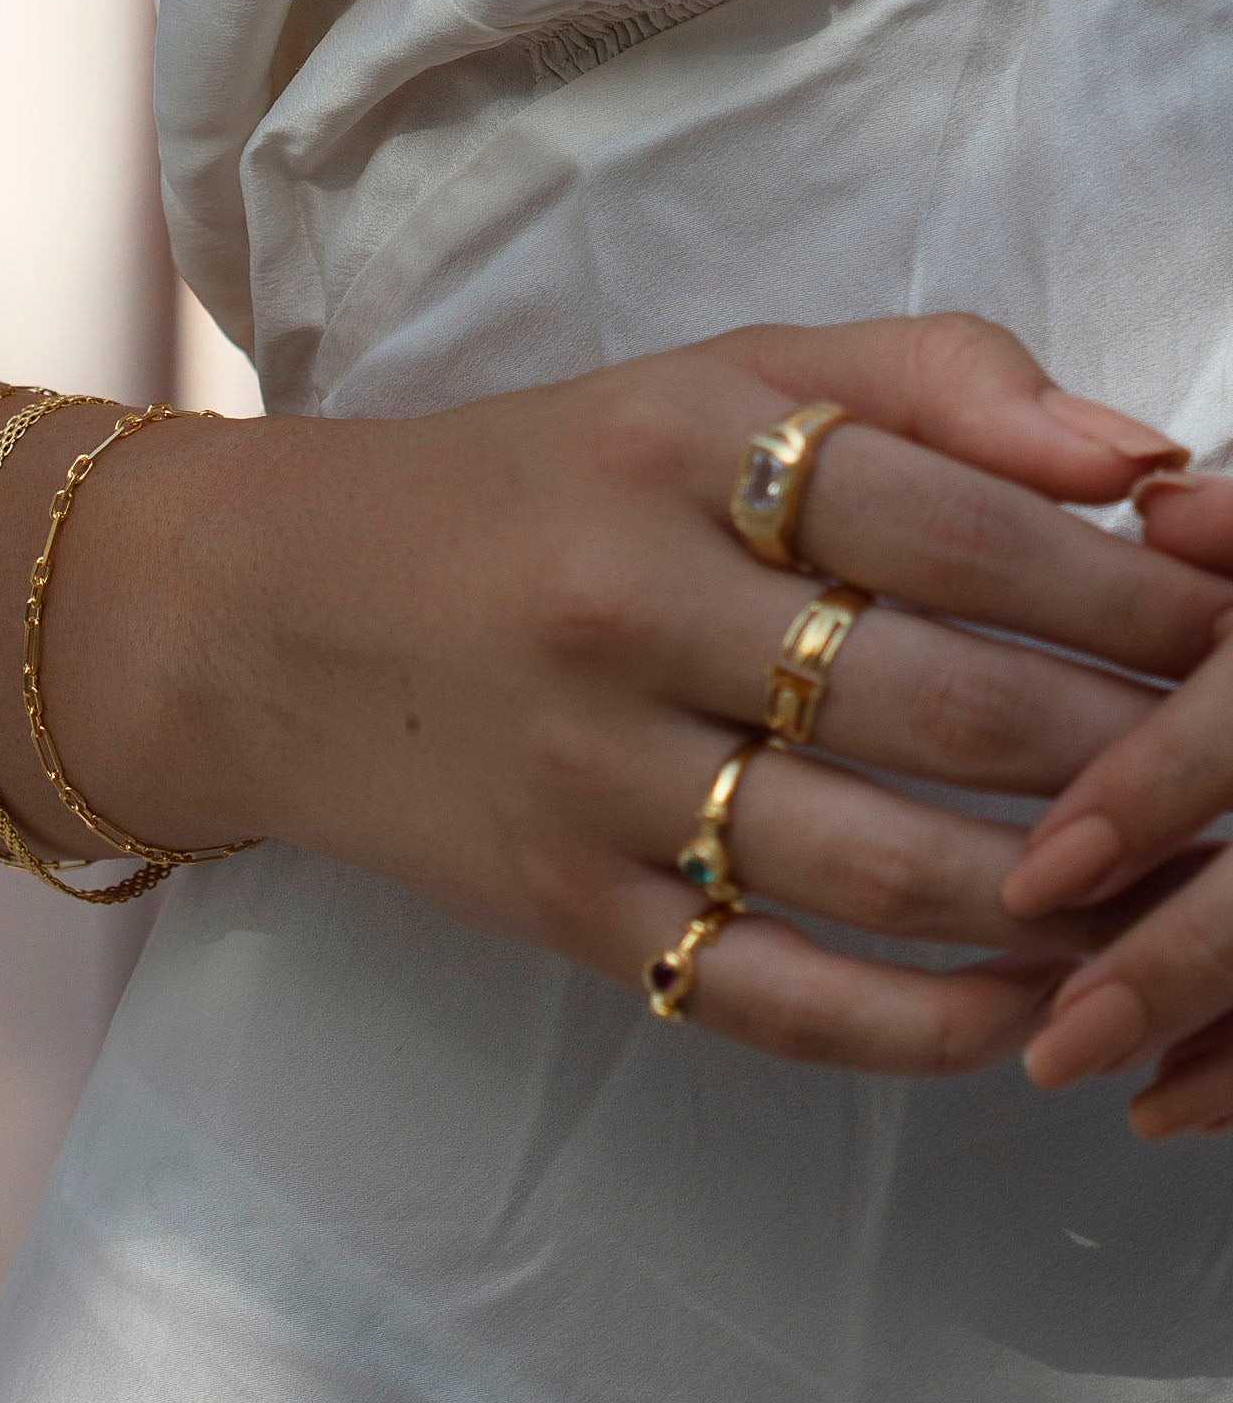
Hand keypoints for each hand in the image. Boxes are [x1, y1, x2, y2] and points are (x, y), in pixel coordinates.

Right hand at [133, 316, 1231, 1074]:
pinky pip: (773, 992)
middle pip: (945, 704)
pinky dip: (921, 1024)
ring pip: (883, 864)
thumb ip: (909, 378)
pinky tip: (1022, 1011)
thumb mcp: (685, 382)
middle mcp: (622, 609)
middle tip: (1232, 768)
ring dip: (1062, 893)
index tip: (1231, 625)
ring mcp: (583, 774)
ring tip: (1163, 887)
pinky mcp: (557, 907)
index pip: (956, 522)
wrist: (266, 614)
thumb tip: (1133, 457)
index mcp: (666, 449)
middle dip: (1134, 746)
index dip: (1130, 586)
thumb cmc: (509, 488)